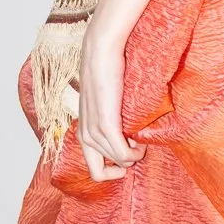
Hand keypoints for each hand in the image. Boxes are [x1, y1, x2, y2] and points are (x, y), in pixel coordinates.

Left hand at [77, 12, 141, 181]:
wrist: (101, 51)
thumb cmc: (106, 73)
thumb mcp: (103, 103)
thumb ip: (107, 120)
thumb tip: (128, 133)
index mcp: (82, 133)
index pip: (93, 170)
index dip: (113, 169)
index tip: (128, 152)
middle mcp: (84, 136)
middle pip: (101, 172)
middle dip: (124, 164)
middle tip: (137, 146)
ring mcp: (93, 131)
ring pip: (118, 161)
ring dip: (134, 154)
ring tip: (141, 136)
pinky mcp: (106, 125)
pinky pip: (122, 154)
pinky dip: (135, 153)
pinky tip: (140, 140)